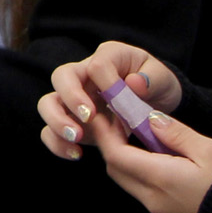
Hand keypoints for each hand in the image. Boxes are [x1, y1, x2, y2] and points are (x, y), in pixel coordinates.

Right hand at [37, 43, 184, 160]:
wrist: (155, 104)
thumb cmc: (156, 86)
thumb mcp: (163, 79)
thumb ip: (152, 79)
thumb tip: (134, 83)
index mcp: (107, 58)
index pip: (96, 65)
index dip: (104, 82)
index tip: (116, 101)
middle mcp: (84, 75)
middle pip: (61, 77)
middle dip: (70, 98)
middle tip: (87, 117)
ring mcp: (74, 100)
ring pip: (48, 104)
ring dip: (57, 121)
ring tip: (75, 138)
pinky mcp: (72, 123)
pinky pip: (51, 131)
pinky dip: (57, 143)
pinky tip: (76, 154)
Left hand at [88, 109, 211, 212]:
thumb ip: (177, 134)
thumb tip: (152, 120)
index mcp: (160, 179)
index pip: (115, 154)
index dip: (106, 133)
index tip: (106, 114)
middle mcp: (154, 201)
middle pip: (118, 170)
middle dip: (113, 145)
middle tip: (122, 122)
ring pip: (132, 184)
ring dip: (130, 162)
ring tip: (146, 139)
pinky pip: (148, 197)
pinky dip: (146, 177)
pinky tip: (164, 165)